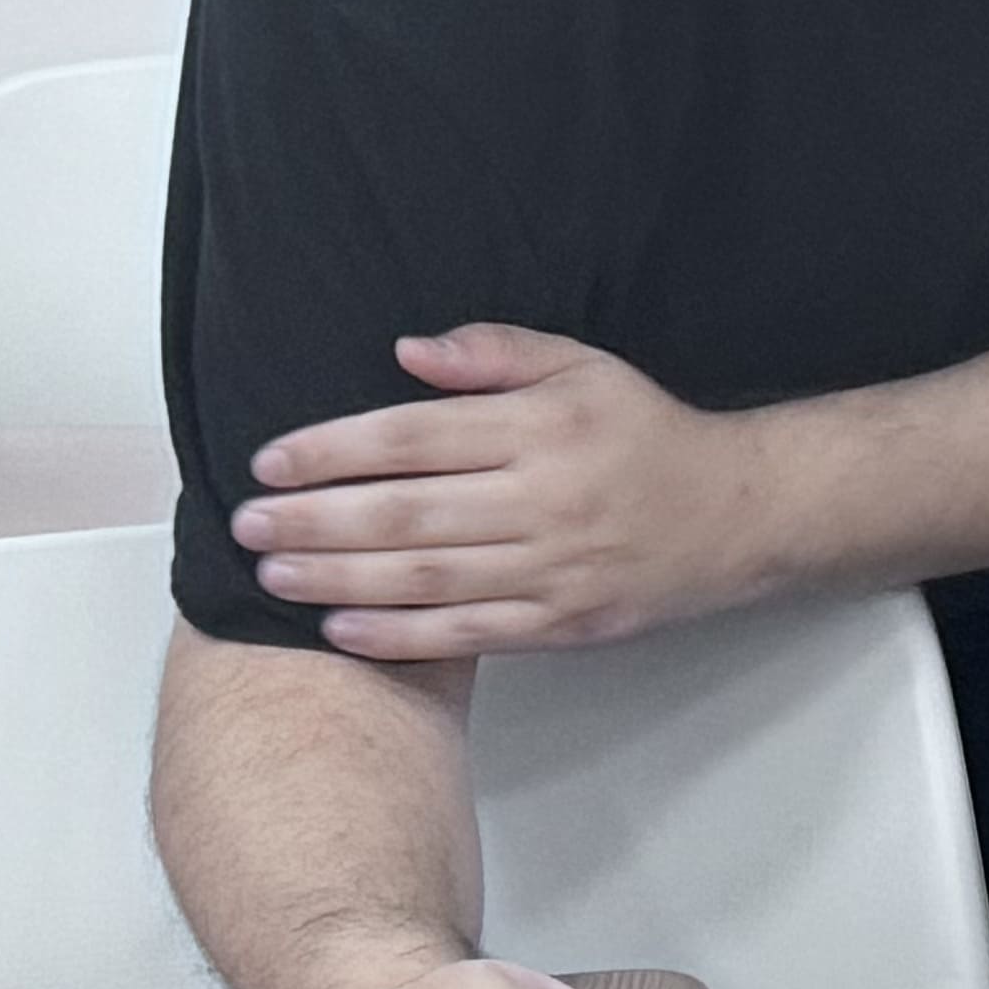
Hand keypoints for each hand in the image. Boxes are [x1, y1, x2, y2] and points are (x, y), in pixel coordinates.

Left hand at [238, 327, 787, 657]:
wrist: (742, 514)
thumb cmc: (649, 436)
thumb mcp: (584, 368)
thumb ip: (496, 355)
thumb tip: (406, 353)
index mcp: (545, 428)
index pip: (415, 438)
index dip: (333, 450)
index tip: (270, 461)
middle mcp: (547, 499)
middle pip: (407, 513)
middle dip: (314, 520)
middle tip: (247, 523)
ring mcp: (557, 568)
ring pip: (426, 578)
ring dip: (338, 577)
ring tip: (273, 572)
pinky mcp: (566, 623)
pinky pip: (468, 634)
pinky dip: (398, 635)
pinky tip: (341, 626)